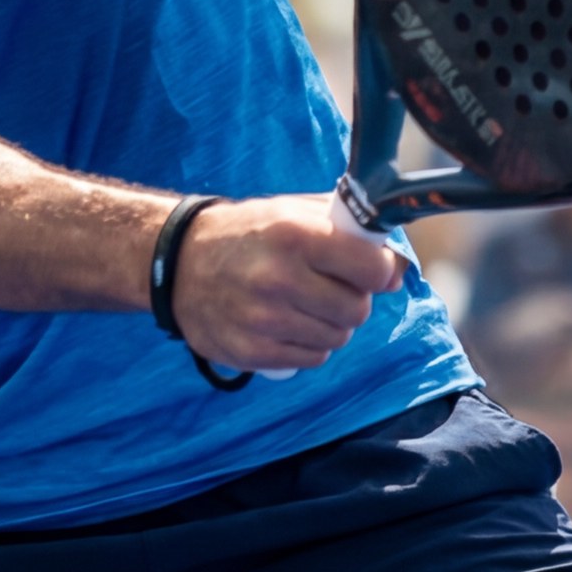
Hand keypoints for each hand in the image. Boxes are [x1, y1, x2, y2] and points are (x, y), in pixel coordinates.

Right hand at [167, 195, 414, 374]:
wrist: (175, 263)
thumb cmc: (246, 234)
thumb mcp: (292, 212)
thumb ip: (346, 228)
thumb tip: (396, 265)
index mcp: (294, 234)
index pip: (372, 268)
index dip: (379, 271)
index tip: (371, 271)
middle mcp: (278, 277)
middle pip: (356, 309)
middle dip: (351, 300)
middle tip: (329, 288)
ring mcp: (263, 319)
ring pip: (336, 338)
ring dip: (329, 325)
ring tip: (303, 306)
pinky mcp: (251, 352)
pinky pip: (310, 360)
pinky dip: (307, 346)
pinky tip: (286, 324)